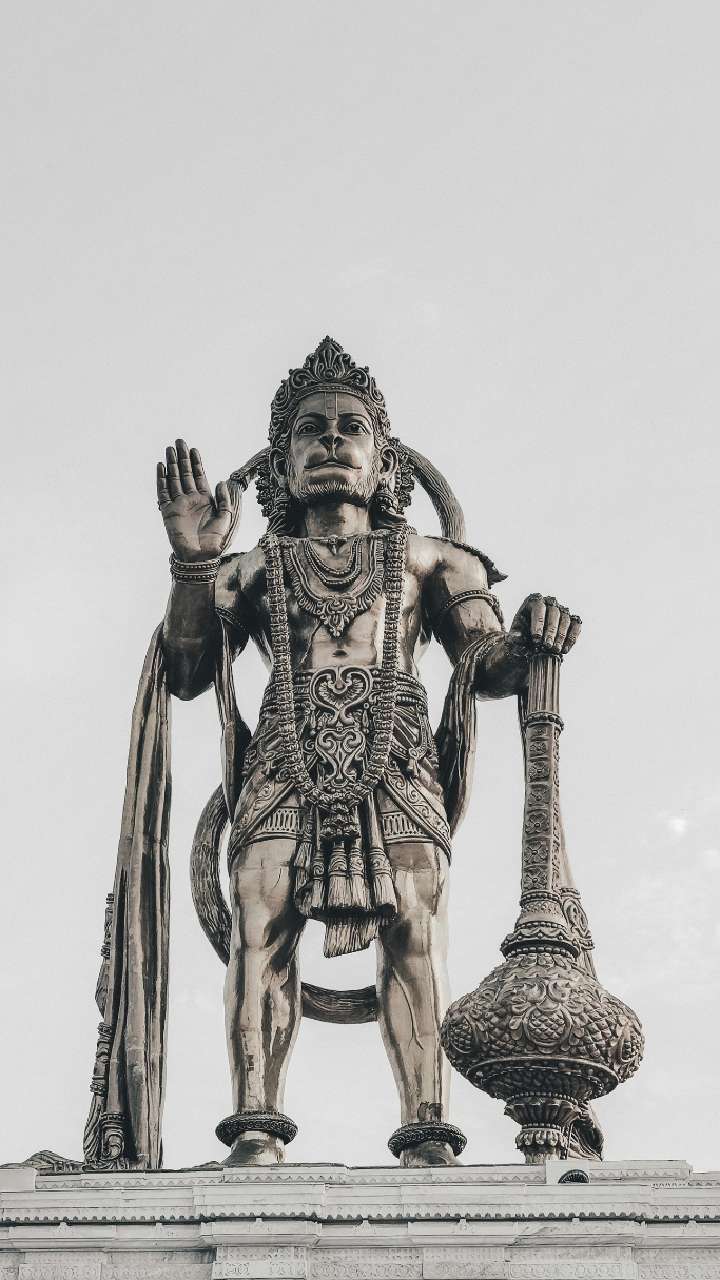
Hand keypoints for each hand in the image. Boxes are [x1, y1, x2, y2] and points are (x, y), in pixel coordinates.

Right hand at [156, 439, 235, 561]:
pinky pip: (163, 492)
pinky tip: (161, 467)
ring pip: (173, 480)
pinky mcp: (168, 512)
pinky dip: (161, 479)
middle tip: (179, 441)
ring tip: (169, 449)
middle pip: (185, 474)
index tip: (193, 449)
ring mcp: (178, 505)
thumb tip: (221, 481)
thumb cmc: (214, 542)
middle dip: (182, 458)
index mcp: (204, 501)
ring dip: (172, 465)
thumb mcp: (225, 518)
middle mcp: (190, 500)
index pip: (199, 477)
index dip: (196, 463)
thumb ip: (224, 500)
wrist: (199, 557)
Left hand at [508, 594, 580, 656]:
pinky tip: (565, 650)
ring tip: (556, 650)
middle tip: (547, 646)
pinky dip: (572, 638)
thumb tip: (516, 636)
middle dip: (551, 631)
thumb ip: (514, 636)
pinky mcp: (572, 620)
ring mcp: (562, 610)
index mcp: (534, 602)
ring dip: (562, 636)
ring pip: (566, 619)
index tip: (536, 639)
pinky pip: (576, 626)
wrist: (531, 643)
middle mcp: (550, 603)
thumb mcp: (514, 636)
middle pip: (554, 612)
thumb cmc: (522, 636)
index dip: (539, 623)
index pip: (539, 607)